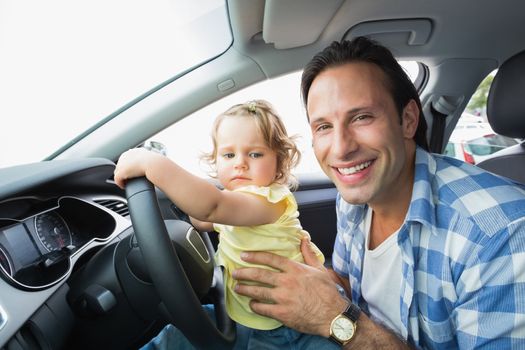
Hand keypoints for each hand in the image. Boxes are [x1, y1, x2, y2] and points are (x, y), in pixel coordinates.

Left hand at [113, 148, 160, 188]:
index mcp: (132, 152)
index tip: (132, 173)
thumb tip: (151, 165)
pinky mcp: (120, 173)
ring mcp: (121, 164)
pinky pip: (117, 180)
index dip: (128, 167)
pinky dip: (120, 184)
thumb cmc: (155, 162)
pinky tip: (124, 186)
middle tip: (129, 179)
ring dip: (122, 178)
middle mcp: (125, 156)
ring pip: (118, 172)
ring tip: (126, 183)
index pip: (125, 159)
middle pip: (121, 166)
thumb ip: (147, 160)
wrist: (153, 164)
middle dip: (124, 172)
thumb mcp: (150, 159)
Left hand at [232, 238, 347, 336]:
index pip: (271, 259)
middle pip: (260, 275)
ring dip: (245, 289)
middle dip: (245, 273)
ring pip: (258, 291)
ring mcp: (283, 298)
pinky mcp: (282, 313)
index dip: (256, 256)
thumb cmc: (328, 293)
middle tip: (235, 272)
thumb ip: (308, 254)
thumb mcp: (320, 270)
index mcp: (295, 270)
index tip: (244, 256)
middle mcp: (287, 282)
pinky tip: (251, 304)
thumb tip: (304, 239)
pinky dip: (255, 306)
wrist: (333, 315)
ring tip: (237, 288)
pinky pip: (263, 308)